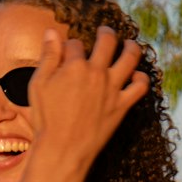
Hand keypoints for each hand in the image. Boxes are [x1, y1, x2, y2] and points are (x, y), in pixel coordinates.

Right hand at [27, 25, 149, 169]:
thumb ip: (48, 56)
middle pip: (107, 41)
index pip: (76, 44)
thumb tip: (52, 31)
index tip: (69, 52)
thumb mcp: (39, 85)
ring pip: (130, 58)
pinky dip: (142, 78)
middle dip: (106, 33)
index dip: (71, 46)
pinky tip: (137, 75)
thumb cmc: (47, 119)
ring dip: (132, 47)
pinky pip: (140, 87)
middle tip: (105, 32)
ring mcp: (112, 89)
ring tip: (131, 44)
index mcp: (75, 65)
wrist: (63, 149)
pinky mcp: (121, 106)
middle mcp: (97, 73)